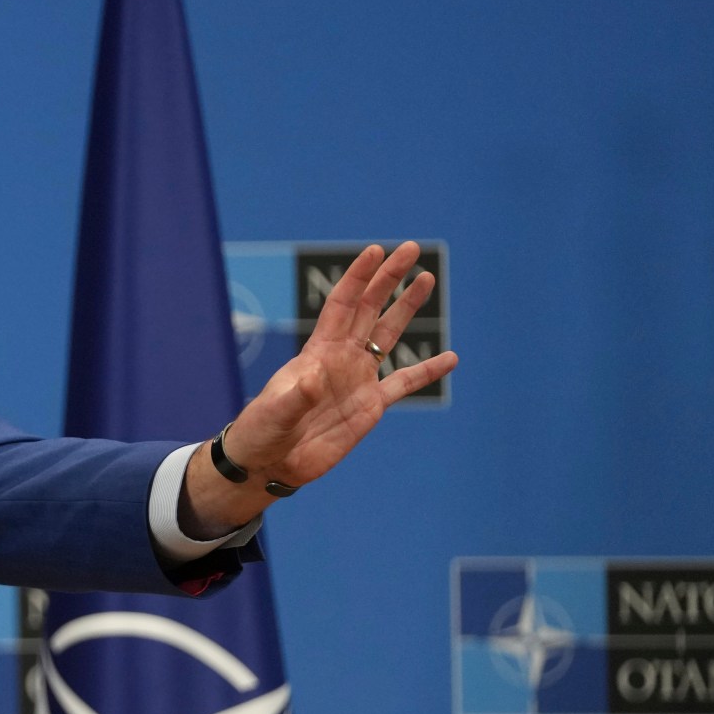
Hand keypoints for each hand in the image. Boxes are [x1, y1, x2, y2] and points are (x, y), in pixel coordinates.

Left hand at [183, 241, 457, 533]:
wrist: (269, 463)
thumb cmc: (262, 432)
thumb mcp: (275, 412)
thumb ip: (296, 396)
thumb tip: (316, 377)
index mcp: (317, 352)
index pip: (342, 305)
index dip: (358, 277)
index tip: (376, 251)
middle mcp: (341, 359)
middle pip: (369, 309)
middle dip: (388, 279)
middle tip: (411, 250)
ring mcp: (357, 380)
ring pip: (389, 336)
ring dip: (407, 308)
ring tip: (427, 280)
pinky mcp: (369, 407)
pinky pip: (403, 384)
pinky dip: (426, 371)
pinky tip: (451, 358)